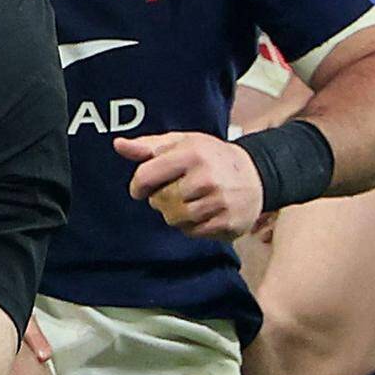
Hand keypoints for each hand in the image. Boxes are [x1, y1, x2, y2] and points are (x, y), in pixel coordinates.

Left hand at [117, 130, 266, 239]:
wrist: (256, 175)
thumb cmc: (212, 157)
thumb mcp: (182, 143)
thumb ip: (148, 146)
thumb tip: (118, 145)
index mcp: (191, 153)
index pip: (146, 176)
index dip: (137, 186)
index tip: (140, 188)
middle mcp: (205, 178)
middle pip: (159, 201)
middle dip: (160, 198)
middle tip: (175, 191)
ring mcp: (217, 202)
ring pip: (174, 218)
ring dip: (174, 213)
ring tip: (188, 201)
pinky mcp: (226, 222)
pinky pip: (191, 232)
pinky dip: (190, 225)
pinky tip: (201, 212)